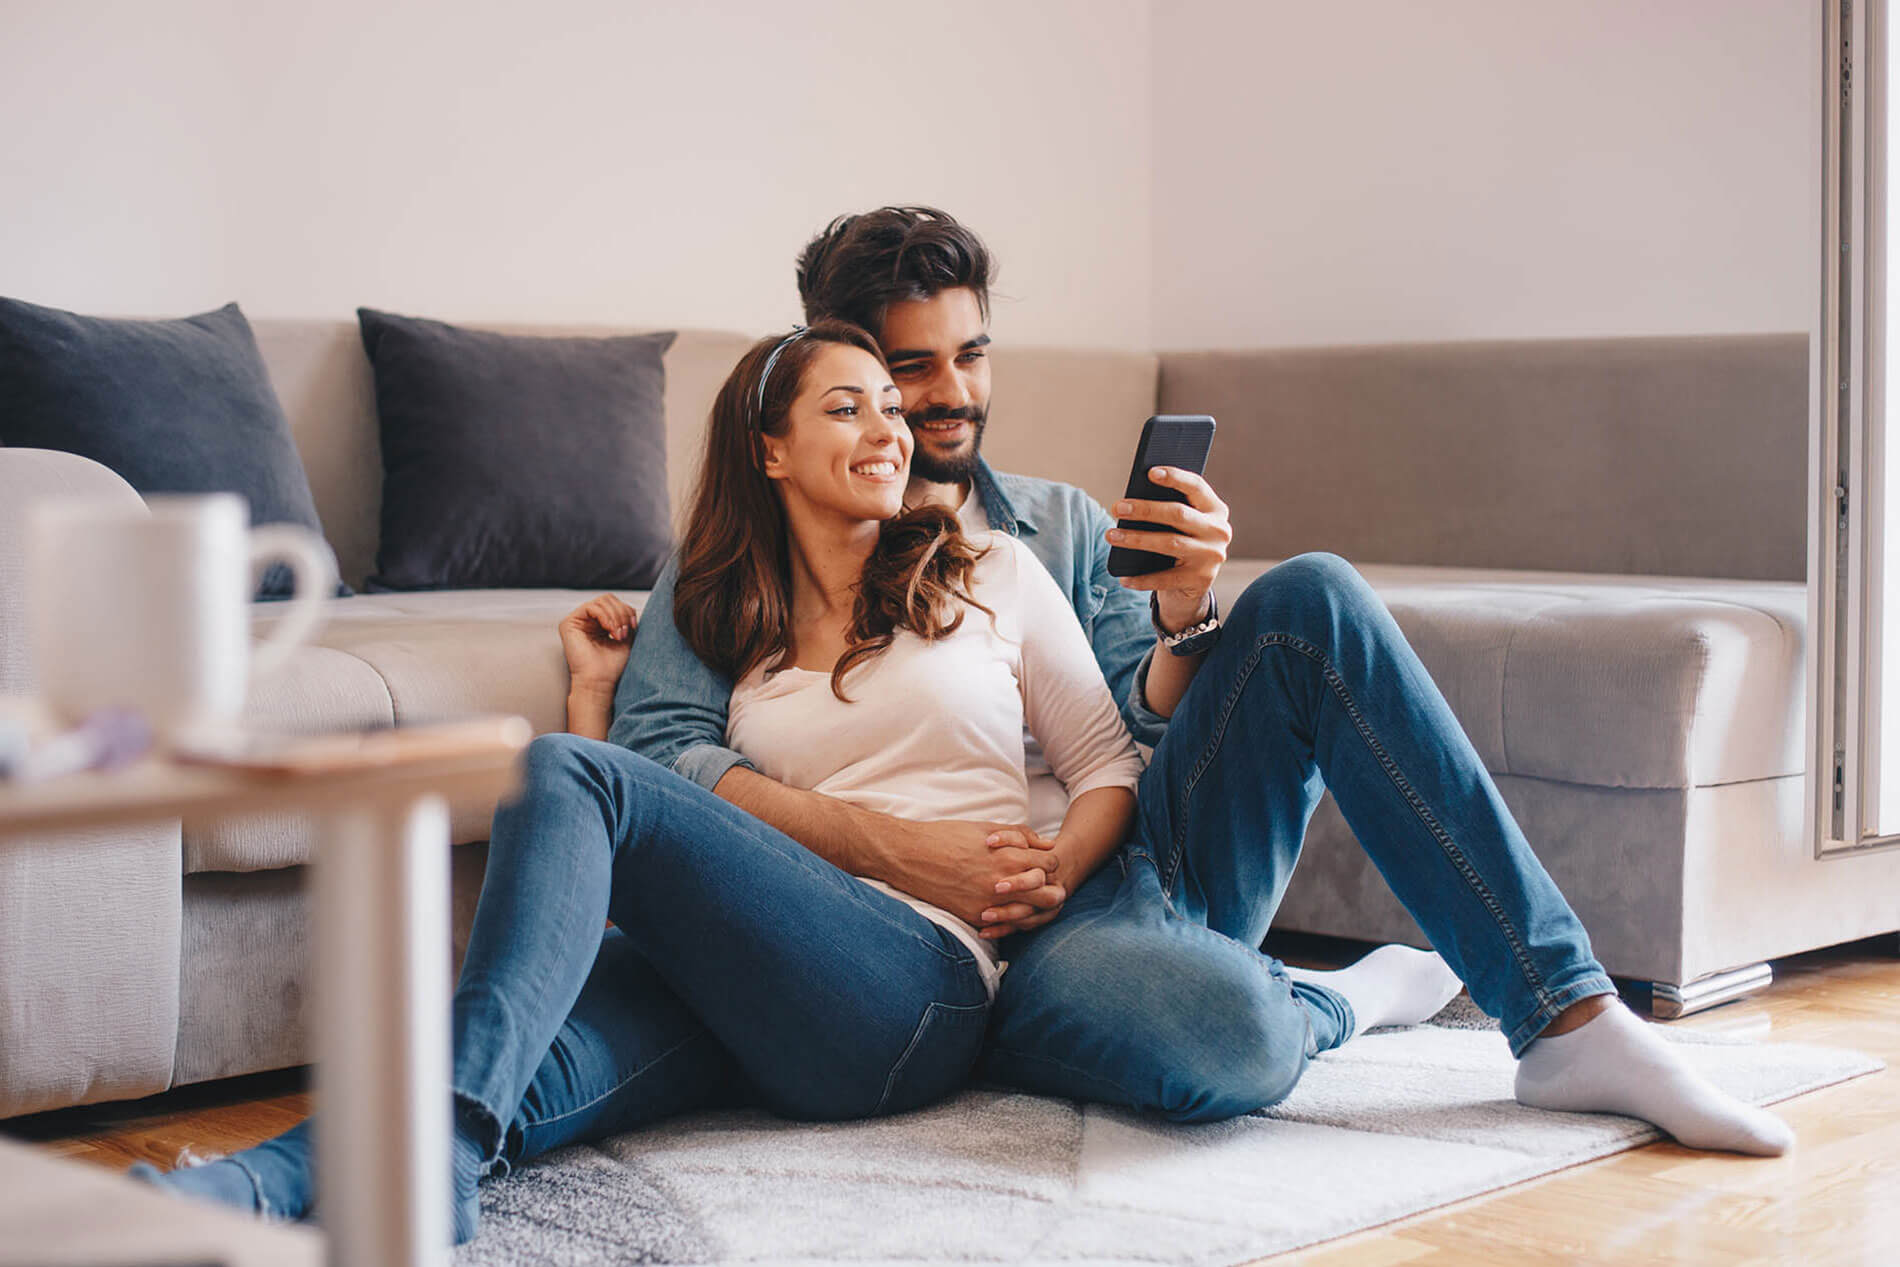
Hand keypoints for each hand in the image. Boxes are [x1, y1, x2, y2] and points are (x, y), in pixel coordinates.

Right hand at [558, 594, 638, 692]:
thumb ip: (627, 620)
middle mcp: (587, 620)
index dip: (627, 611)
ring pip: (602, 601)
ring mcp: (577, 621)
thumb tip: (631, 608)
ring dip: (615, 617)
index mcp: (600, 623)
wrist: (599, 682)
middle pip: (609, 599)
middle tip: (624, 632)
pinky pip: (591, 607)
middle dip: (622, 613)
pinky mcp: (568, 623)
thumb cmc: (612, 666)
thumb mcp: (626, 638)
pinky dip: (605, 616)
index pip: (616, 604)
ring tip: (618, 635)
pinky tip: (609, 631)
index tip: (634, 627)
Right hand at [882, 819, 1060, 931]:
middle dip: (1051, 888)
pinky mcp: (974, 916)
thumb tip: (1046, 843)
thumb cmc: (946, 836)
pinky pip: (1003, 924)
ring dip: (1033, 905)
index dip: (1051, 862)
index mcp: (1007, 857)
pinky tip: (1006, 907)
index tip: (1044, 861)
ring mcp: (989, 904)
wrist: (909, 855)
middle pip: (1048, 894)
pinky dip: (1009, 916)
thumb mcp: (986, 827)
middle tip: (1045, 883)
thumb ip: (1020, 835)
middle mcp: (1002, 884)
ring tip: (1029, 897)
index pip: (1049, 864)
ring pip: (1030, 913)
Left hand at [1106, 466, 1232, 633]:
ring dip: (1137, 539)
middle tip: (1117, 507)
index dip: (1175, 478)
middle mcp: (1218, 531)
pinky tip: (1122, 577)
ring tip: (1112, 535)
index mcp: (1215, 509)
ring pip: (1170, 543)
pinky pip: (1166, 578)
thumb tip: (1133, 500)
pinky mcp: (1200, 580)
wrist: (1195, 583)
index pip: (1196, 487)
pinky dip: (1142, 579)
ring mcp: (1211, 557)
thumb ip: (1169, 509)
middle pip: (1179, 514)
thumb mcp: (1182, 523)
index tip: (1150, 472)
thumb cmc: (1181, 541)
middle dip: (1145, 510)